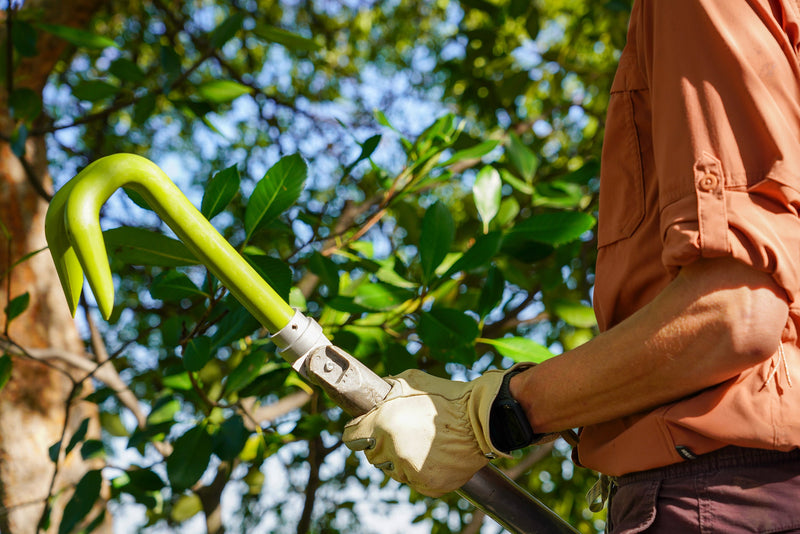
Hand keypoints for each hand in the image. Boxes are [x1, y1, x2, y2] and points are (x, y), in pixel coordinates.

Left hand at [342, 365, 529, 496]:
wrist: (480, 419)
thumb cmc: (446, 397)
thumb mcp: (411, 381)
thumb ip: (388, 389)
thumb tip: (376, 391)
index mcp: (383, 422)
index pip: (352, 437)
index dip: (357, 432)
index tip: (362, 431)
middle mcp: (392, 447)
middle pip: (371, 454)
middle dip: (381, 444)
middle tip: (401, 434)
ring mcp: (408, 468)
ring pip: (392, 469)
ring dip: (399, 459)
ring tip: (421, 443)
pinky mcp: (426, 483)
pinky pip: (412, 480)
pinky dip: (418, 471)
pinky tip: (432, 455)